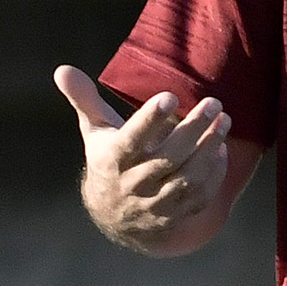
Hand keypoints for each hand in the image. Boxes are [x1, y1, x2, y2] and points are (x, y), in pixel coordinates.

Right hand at [58, 67, 231, 254]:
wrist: (112, 215)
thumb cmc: (107, 160)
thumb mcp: (94, 131)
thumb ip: (84, 99)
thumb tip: (62, 70)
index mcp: (114, 159)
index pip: (132, 139)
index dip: (150, 119)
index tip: (171, 97)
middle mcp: (134, 183)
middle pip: (168, 158)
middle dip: (194, 130)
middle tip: (213, 104)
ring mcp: (156, 202)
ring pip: (187, 178)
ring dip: (209, 149)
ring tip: (224, 121)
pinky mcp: (174, 214)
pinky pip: (199, 197)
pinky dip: (213, 174)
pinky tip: (220, 150)